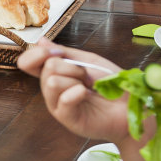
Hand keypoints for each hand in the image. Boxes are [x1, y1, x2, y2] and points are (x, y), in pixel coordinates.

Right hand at [17, 43, 131, 142]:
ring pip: (52, 82)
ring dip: (76, 79)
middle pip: (47, 68)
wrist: (132, 103)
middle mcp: (53, 90)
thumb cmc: (113, 83)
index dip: (36, 54)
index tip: (56, 52)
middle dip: (72, 67)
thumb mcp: (88, 61)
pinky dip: (77, 92)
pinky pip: (63, 100)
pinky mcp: (68, 119)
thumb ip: (64, 53)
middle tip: (88, 76)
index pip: (29, 63)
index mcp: (55, 74)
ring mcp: (59, 106)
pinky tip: (87, 94)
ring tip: (89, 87)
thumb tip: (40, 40)